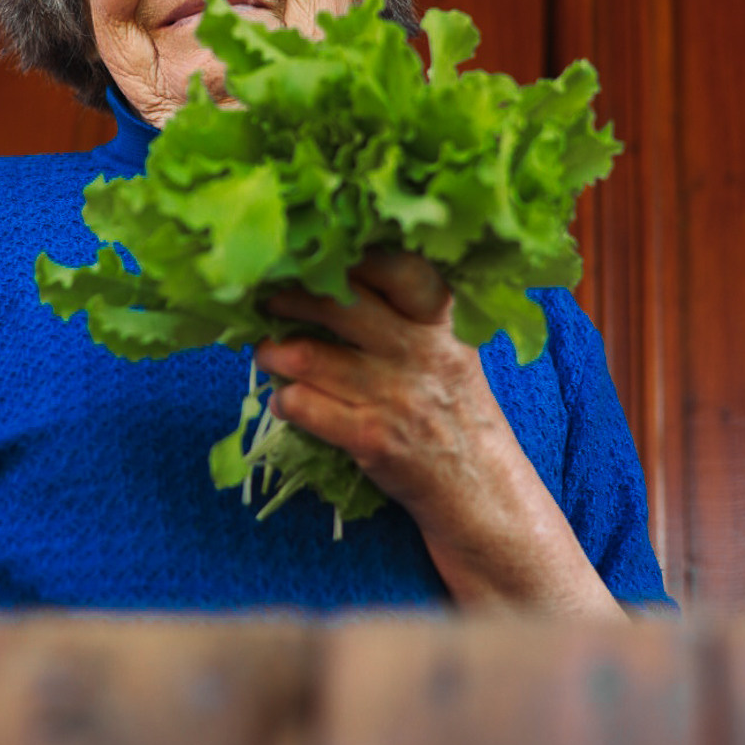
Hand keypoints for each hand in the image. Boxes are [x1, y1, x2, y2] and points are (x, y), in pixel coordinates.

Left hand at [255, 250, 623, 614]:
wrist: (479, 490)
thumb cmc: (453, 410)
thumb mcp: (448, 349)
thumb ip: (407, 312)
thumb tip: (333, 276)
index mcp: (440, 322)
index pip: (395, 268)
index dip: (347, 256)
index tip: (313, 253)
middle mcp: (419, 351)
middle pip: (336, 303)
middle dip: (288, 297)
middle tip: (266, 298)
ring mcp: (394, 396)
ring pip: (308, 356)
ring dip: (272, 352)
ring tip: (264, 352)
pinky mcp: (371, 440)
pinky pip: (304, 407)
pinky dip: (284, 401)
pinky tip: (284, 401)